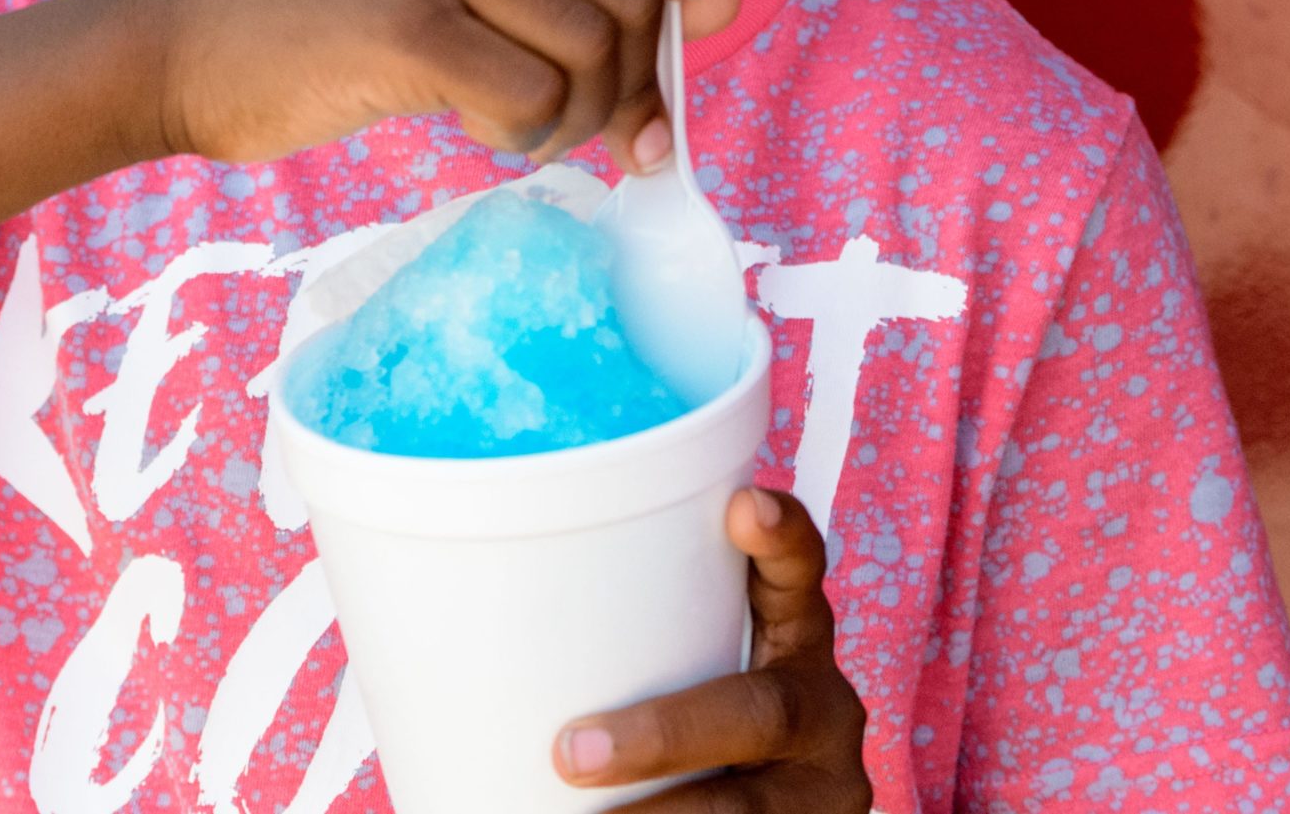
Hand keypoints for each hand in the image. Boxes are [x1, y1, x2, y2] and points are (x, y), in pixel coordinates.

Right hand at [142, 0, 741, 168]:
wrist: (191, 41)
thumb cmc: (336, 8)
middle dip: (630, 80)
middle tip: (582, 115)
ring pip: (596, 55)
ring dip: (573, 118)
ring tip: (508, 113)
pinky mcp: (406, 23)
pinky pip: (535, 101)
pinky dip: (522, 136)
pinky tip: (471, 121)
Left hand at [552, 488, 870, 807]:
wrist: (746, 805)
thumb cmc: (682, 707)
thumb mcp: (682, 657)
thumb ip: (629, 632)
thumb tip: (463, 614)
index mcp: (792, 631)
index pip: (798, 570)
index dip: (781, 537)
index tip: (743, 506)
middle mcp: (821, 702)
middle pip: (760, 710)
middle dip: (663, 736)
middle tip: (571, 756)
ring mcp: (826, 783)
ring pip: (750, 806)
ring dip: (664, 813)